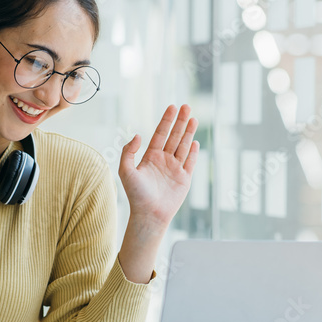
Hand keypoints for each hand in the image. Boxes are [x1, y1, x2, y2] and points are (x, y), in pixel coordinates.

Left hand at [119, 104, 199, 227]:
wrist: (149, 215)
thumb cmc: (136, 195)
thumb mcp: (126, 171)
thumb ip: (128, 151)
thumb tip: (137, 135)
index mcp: (151, 156)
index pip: (160, 134)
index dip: (166, 120)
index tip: (172, 107)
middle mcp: (164, 160)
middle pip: (174, 136)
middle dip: (180, 121)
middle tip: (186, 106)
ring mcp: (175, 169)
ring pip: (184, 146)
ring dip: (189, 132)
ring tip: (194, 118)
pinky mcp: (184, 179)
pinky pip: (190, 162)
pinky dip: (193, 152)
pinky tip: (195, 141)